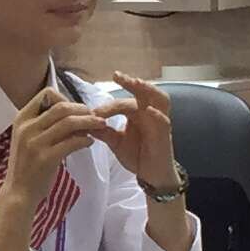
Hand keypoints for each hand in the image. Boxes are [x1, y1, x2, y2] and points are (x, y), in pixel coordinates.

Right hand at [0, 83, 110, 250]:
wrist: (18, 193)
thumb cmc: (27, 166)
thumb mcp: (28, 139)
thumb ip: (44, 125)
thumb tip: (72, 113)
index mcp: (22, 119)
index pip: (45, 94)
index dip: (65, 98)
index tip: (76, 109)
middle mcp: (27, 128)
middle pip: (61, 107)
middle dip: (82, 109)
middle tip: (94, 116)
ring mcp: (35, 143)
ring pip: (69, 122)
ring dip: (88, 122)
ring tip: (100, 126)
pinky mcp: (46, 158)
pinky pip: (72, 142)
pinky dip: (85, 140)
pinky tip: (90, 143)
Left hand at [89, 74, 179, 191]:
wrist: (151, 175)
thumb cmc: (137, 154)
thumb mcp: (115, 142)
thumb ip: (102, 131)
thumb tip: (84, 122)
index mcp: (136, 113)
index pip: (122, 102)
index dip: (107, 106)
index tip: (92, 111)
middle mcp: (149, 113)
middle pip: (142, 92)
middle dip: (130, 82)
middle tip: (117, 76)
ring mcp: (159, 122)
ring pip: (159, 99)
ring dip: (148, 89)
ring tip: (136, 83)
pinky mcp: (165, 134)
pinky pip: (163, 121)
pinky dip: (157, 114)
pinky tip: (148, 110)